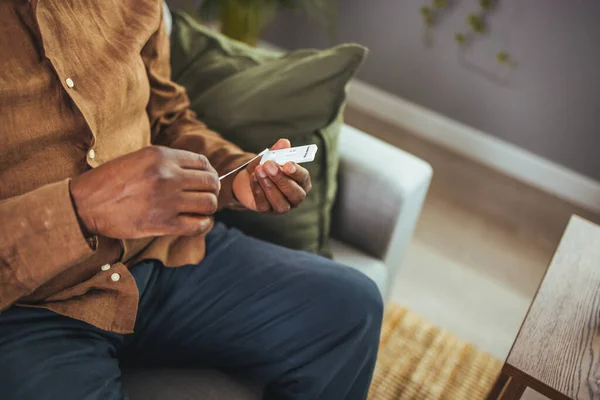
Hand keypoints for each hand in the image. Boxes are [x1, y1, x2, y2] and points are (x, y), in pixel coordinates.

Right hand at [70, 146, 219, 238]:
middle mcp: (167, 175)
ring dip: (207, 208)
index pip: (203, 162)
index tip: (206, 180)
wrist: (85, 204)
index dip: (209, 172)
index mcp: (161, 156)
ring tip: (199, 210)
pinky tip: (195, 223)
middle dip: (211, 190)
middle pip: (210, 182)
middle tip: (204, 196)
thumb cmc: (110, 181)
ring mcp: (167, 200)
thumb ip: (167, 162)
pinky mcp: (163, 223)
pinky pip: (198, 225)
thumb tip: (199, 171)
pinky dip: (202, 225)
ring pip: (209, 203)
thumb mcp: (139, 159)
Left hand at [232, 139, 311, 212]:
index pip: (304, 178)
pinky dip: (258, 190)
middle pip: (294, 193)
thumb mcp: (271, 156)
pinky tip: (253, 178)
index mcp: (301, 182)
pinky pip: (264, 204)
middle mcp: (295, 197)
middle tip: (269, 165)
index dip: (296, 172)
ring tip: (259, 169)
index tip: (287, 164)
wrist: (250, 177)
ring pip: (280, 202)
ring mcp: (281, 206)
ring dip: (268, 185)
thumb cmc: (266, 167)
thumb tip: (284, 142)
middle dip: (281, 179)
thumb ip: (278, 151)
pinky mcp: (267, 210)